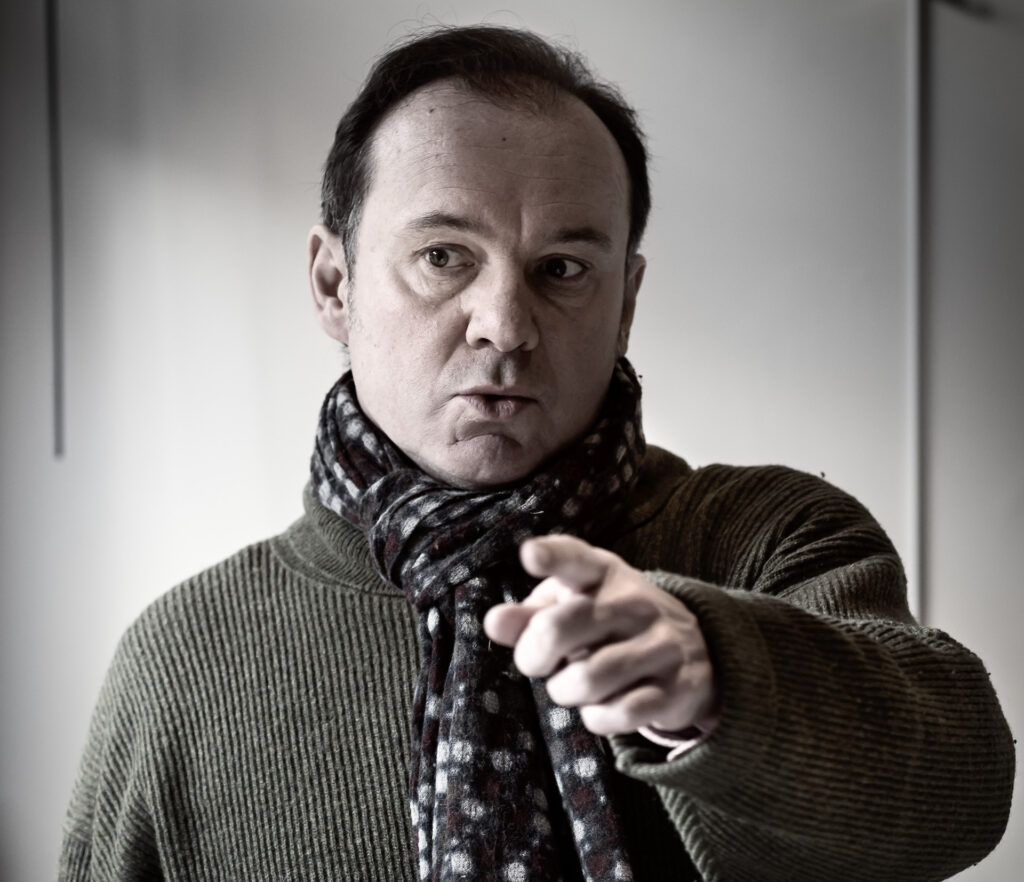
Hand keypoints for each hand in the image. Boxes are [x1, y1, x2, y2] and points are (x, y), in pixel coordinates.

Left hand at [483, 535, 717, 736]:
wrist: (694, 649)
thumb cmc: (608, 623)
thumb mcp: (571, 606)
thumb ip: (529, 615)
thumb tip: (494, 622)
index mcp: (603, 573)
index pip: (575, 559)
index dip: (551, 557)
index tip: (530, 555)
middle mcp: (635, 602)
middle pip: (559, 628)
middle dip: (533, 657)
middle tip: (537, 664)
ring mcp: (661, 644)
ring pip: (587, 679)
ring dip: (565, 692)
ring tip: (571, 685)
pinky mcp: (676, 686)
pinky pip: (620, 713)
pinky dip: (598, 717)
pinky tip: (602, 705)